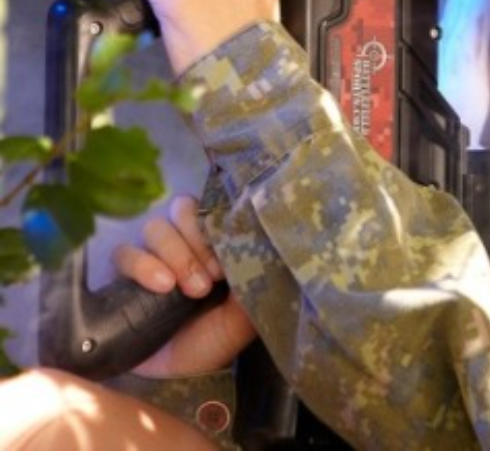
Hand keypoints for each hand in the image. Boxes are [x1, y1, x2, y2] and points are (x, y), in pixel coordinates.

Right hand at [113, 194, 256, 377]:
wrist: (173, 379)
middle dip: (196, 242)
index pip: (210, 208)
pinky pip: (124, 253)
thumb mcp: (240, 316)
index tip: (226, 267)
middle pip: (181, 209)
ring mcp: (152, 255)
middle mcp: (182, 242)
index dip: (216, 228)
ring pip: (155, 228)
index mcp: (212, 244)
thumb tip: (267, 255)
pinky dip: (143, 265)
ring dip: (174, 254)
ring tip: (188, 290)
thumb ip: (253, 284)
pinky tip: (161, 287)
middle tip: (210, 280)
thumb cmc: (211, 341)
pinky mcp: (124, 274)